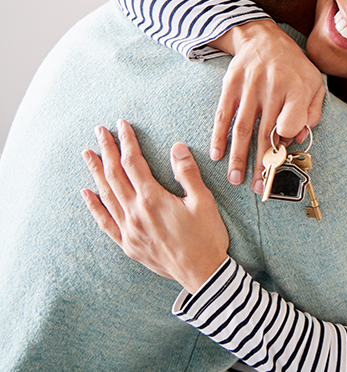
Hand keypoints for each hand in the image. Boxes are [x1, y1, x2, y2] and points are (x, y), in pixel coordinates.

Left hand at [81, 120, 228, 293]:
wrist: (202, 273)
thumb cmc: (206, 237)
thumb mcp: (203, 201)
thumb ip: (187, 173)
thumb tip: (176, 147)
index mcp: (153, 199)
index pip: (133, 163)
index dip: (127, 142)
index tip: (122, 125)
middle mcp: (135, 213)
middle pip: (115, 175)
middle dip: (106, 150)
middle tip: (99, 131)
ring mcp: (129, 230)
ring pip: (106, 195)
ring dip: (96, 173)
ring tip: (87, 155)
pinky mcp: (128, 244)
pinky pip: (105, 222)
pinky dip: (94, 206)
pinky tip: (87, 194)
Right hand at [209, 20, 324, 192]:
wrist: (263, 37)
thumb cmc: (293, 66)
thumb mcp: (313, 83)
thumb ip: (312, 111)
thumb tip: (299, 138)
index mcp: (298, 88)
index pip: (292, 120)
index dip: (287, 138)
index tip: (282, 153)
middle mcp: (273, 87)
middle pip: (266, 131)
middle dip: (262, 163)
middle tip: (259, 188)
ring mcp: (250, 86)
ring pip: (243, 128)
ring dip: (238, 156)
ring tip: (236, 179)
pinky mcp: (231, 85)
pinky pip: (223, 115)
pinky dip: (219, 136)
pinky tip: (217, 155)